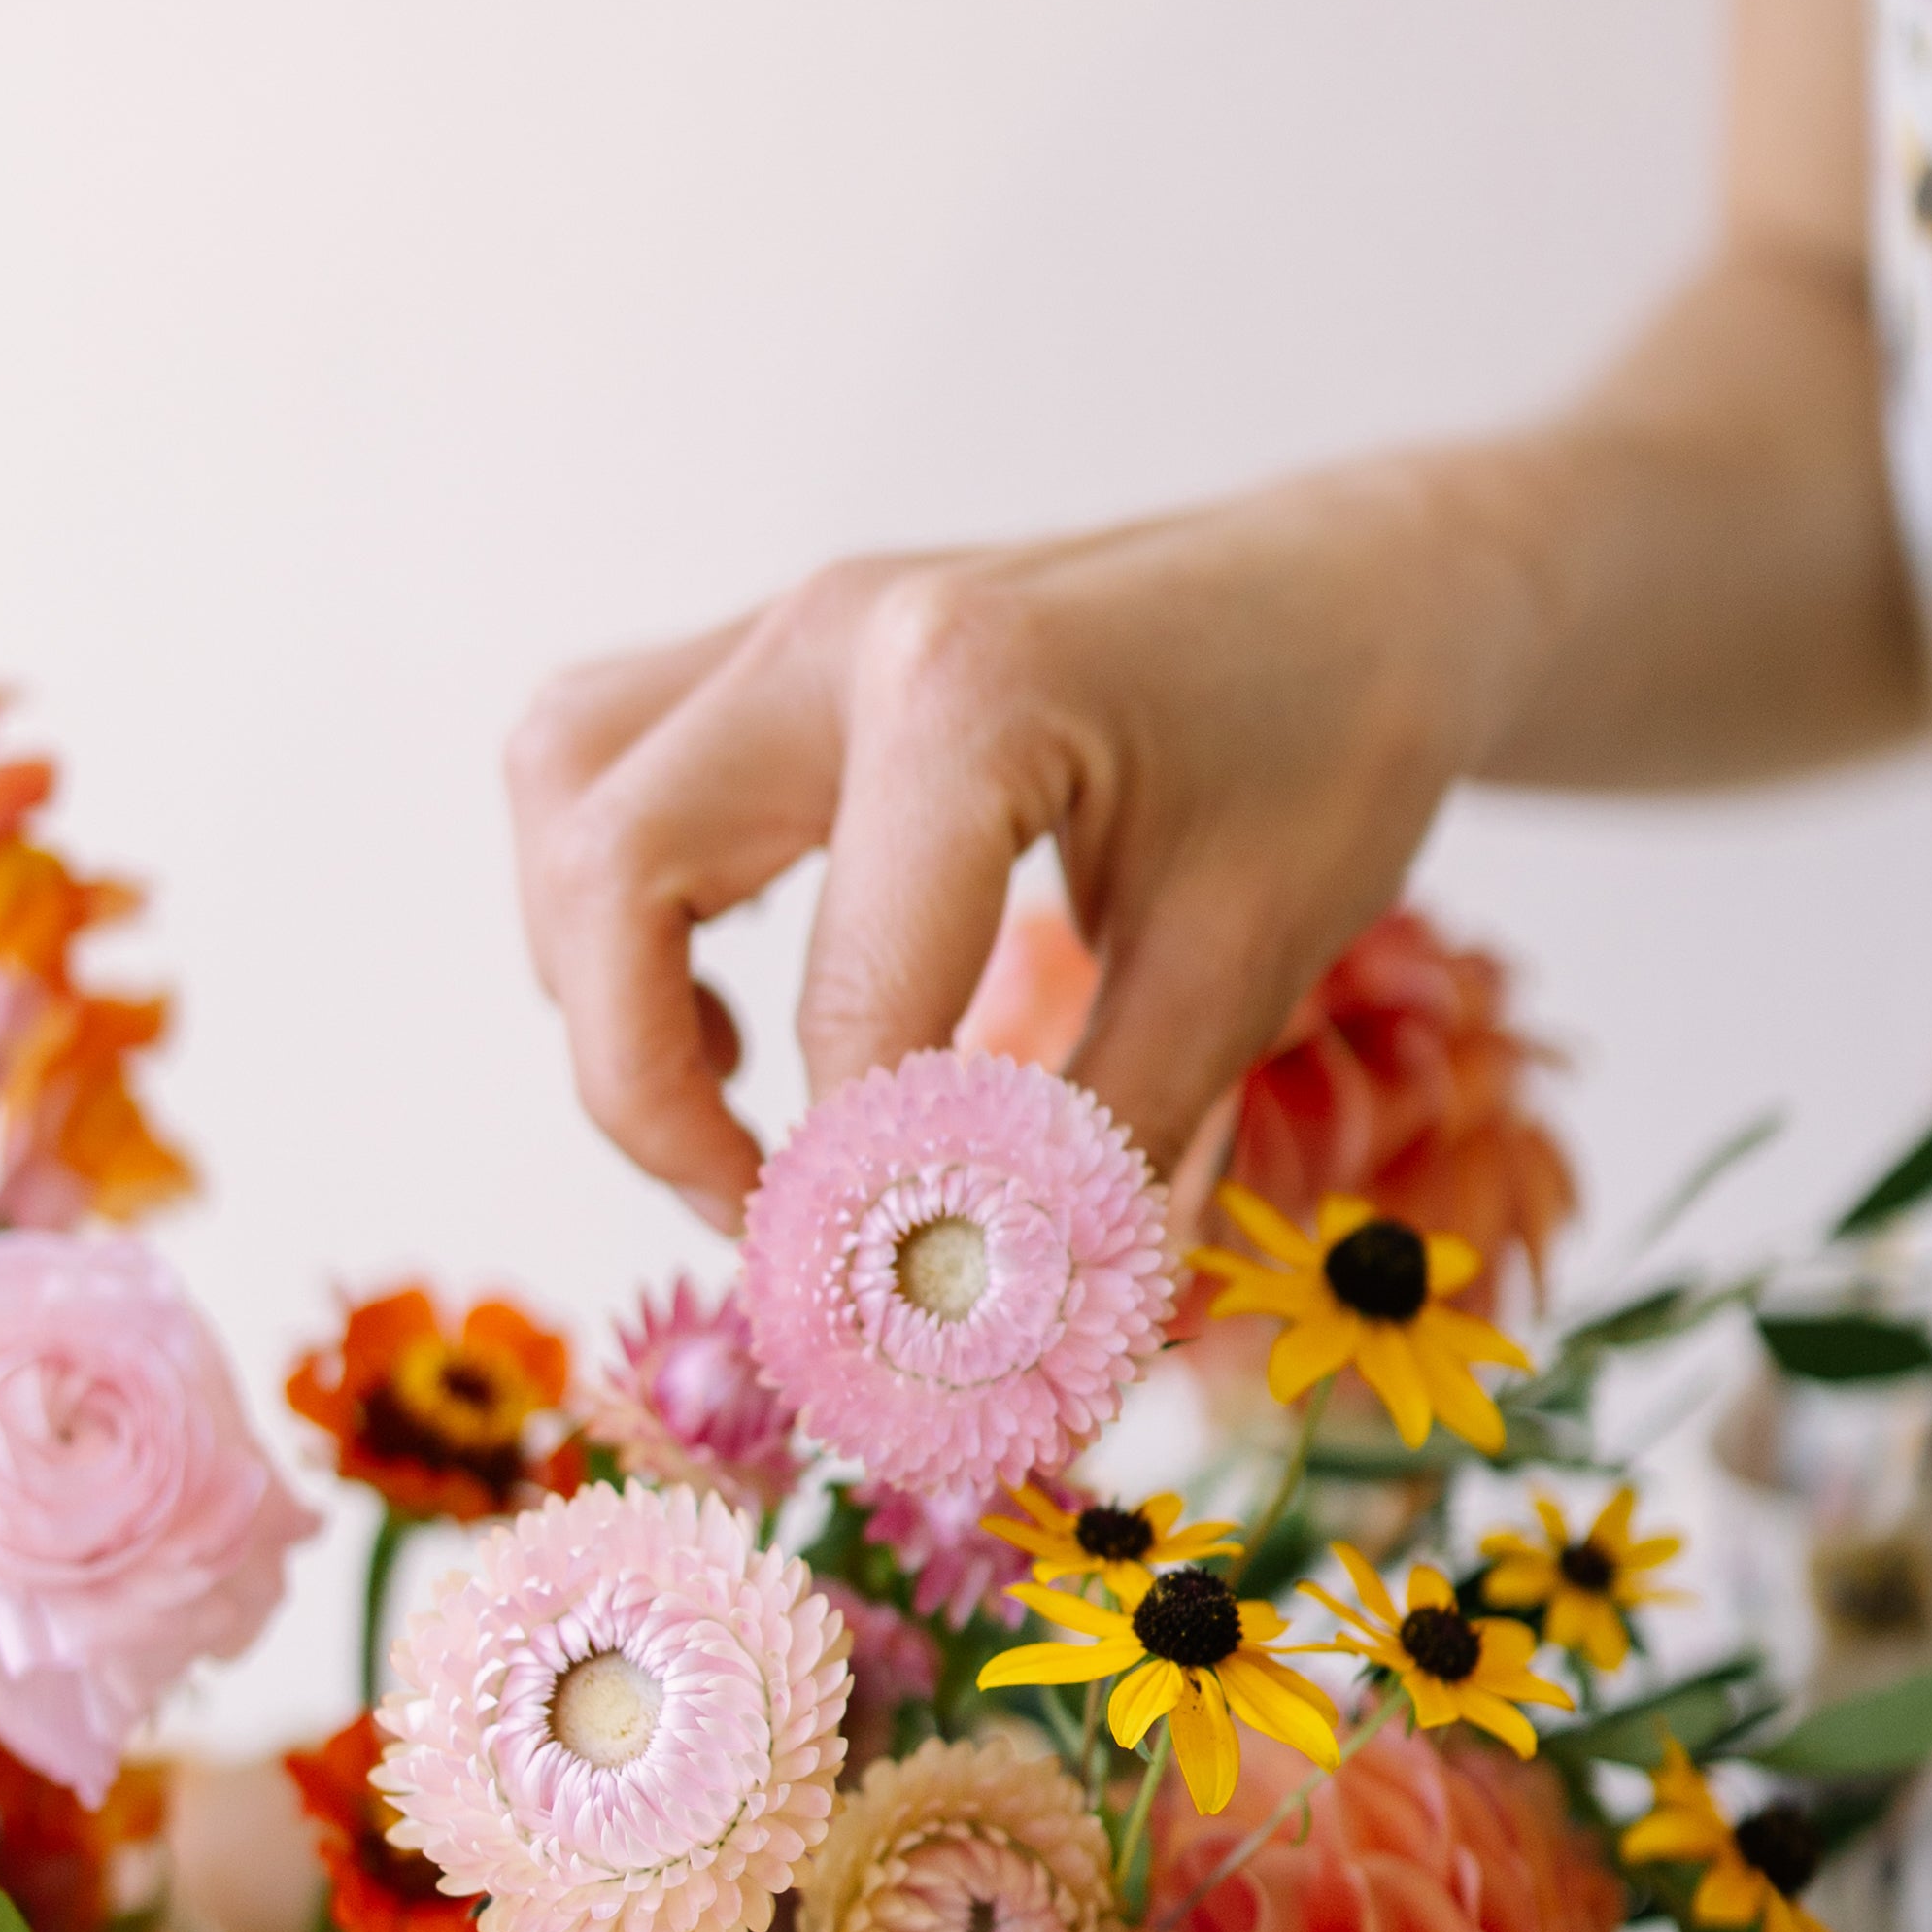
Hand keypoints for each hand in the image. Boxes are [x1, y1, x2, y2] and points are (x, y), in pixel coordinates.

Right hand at [503, 461, 1547, 1224]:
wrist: (1365, 583)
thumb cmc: (1333, 744)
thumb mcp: (1248, 961)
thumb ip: (1102, 1150)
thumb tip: (997, 1348)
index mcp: (966, 689)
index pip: (843, 1002)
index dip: (854, 1194)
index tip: (904, 1317)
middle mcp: (833, 633)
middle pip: (606, 871)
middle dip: (643, 1092)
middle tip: (767, 1222)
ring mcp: (786, 621)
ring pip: (566, 797)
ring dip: (600, 980)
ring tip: (734, 1108)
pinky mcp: (772, 647)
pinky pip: (603, 762)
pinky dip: (616, 902)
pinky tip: (731, 1004)